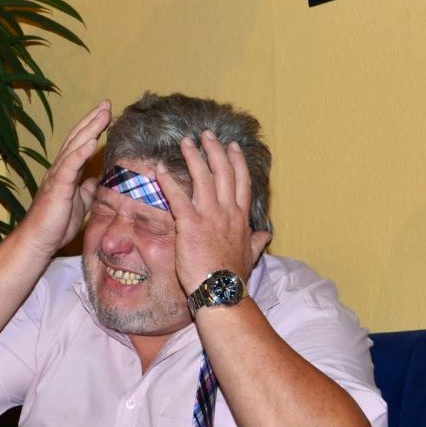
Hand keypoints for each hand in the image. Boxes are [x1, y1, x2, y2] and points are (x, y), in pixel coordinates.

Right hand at [14, 100, 110, 255]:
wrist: (38, 241)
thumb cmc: (56, 225)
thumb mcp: (79, 203)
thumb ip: (87, 190)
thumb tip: (96, 179)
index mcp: (65, 172)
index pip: (80, 144)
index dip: (92, 128)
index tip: (106, 113)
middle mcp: (60, 169)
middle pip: (77, 138)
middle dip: (92, 120)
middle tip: (106, 103)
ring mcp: (57, 176)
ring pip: (74, 146)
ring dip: (90, 129)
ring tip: (103, 114)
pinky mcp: (57, 186)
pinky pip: (70, 165)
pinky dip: (81, 152)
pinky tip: (92, 141)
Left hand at [157, 131, 272, 292]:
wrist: (223, 291)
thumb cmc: (233, 276)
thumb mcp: (251, 255)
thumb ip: (257, 242)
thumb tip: (267, 235)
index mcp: (241, 218)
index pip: (241, 182)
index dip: (237, 162)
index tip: (232, 147)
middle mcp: (227, 212)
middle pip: (223, 172)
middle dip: (215, 150)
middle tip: (206, 134)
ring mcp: (210, 216)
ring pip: (202, 177)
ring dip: (193, 156)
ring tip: (185, 141)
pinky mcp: (190, 224)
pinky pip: (177, 197)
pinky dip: (166, 181)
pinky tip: (158, 168)